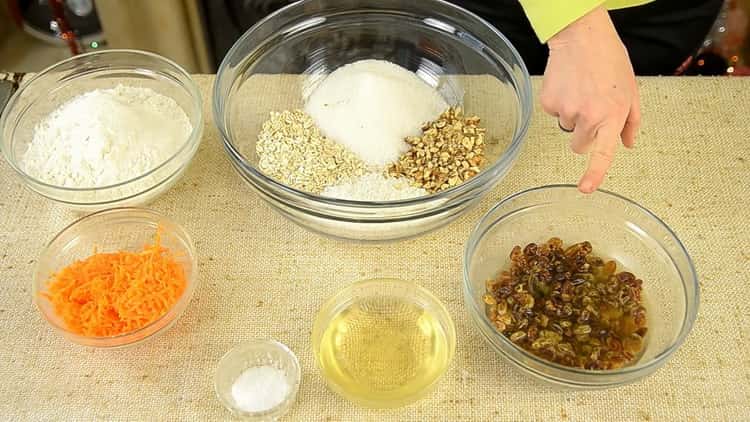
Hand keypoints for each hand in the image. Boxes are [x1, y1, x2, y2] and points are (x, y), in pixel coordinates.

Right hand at [540, 6, 640, 192]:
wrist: (581, 36)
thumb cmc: (609, 59)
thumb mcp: (631, 90)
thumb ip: (630, 121)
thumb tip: (628, 144)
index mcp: (612, 115)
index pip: (602, 152)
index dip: (594, 174)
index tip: (585, 189)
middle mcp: (588, 116)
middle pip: (579, 145)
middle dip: (584, 133)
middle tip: (590, 108)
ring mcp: (566, 110)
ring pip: (566, 126)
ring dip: (572, 113)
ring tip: (580, 88)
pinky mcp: (549, 102)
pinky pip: (553, 112)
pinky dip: (558, 102)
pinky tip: (567, 84)